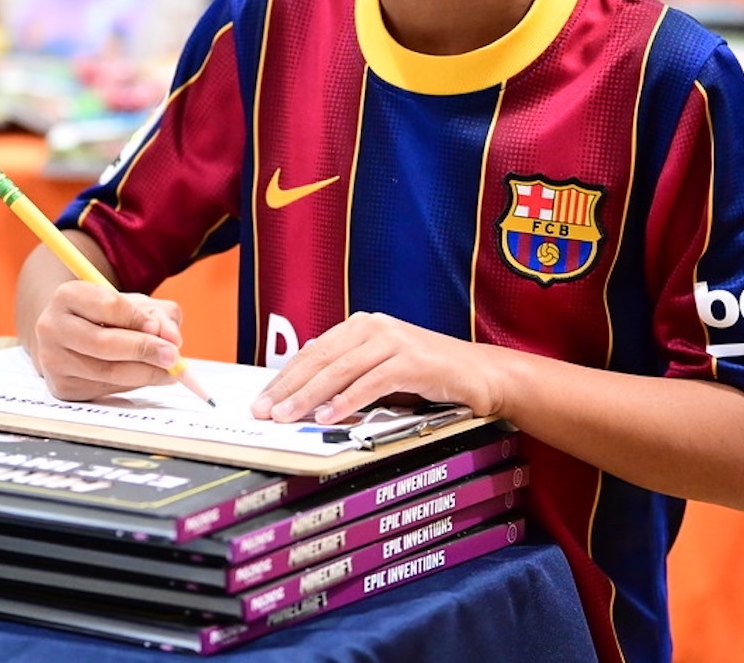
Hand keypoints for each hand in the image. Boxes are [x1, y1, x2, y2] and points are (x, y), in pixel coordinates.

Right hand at [27, 282, 185, 401]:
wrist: (69, 335)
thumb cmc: (105, 315)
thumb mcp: (133, 304)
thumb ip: (159, 315)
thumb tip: (172, 339)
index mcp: (66, 296)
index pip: (108, 306)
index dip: (138, 319)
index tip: (159, 329)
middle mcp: (52, 327)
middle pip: (104, 343)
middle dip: (144, 350)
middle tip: (173, 357)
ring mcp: (53, 360)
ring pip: (107, 372)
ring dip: (145, 373)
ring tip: (169, 371)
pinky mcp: (62, 387)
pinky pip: (104, 389)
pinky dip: (132, 385)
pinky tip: (146, 376)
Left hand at [250, 311, 508, 423]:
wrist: (481, 374)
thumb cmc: (428, 375)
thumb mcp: (380, 369)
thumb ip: (347, 374)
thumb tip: (304, 394)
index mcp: (360, 325)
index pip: (312, 352)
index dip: (284, 377)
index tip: (262, 400)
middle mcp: (374, 326)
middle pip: (320, 359)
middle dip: (289, 387)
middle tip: (265, 412)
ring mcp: (394, 341)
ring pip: (340, 370)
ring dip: (310, 396)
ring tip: (288, 417)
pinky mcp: (413, 361)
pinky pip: (372, 382)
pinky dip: (348, 401)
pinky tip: (329, 416)